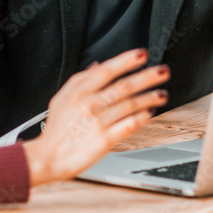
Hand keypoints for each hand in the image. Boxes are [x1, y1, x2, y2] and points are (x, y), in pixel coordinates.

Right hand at [22, 49, 170, 186]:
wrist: (48, 157)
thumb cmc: (56, 129)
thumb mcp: (61, 98)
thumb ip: (79, 79)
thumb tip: (97, 65)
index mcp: (80, 91)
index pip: (107, 70)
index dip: (126, 60)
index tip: (142, 55)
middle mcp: (90, 104)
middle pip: (124, 86)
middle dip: (147, 76)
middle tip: (163, 71)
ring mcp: (98, 122)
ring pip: (130, 105)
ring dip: (149, 98)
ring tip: (162, 94)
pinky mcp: (105, 140)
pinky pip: (128, 125)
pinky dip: (141, 118)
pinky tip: (149, 113)